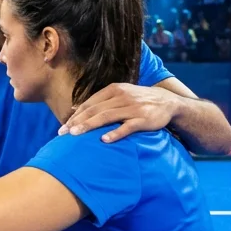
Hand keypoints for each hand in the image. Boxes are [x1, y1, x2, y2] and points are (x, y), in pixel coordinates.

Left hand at [59, 82, 178, 143]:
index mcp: (113, 90)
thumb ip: (100, 101)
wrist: (167, 102)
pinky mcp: (144, 119)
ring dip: (89, 126)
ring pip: (107, 117)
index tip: (63, 127)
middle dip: (77, 122)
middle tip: (63, 133)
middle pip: (95, 110)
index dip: (75, 116)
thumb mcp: (119, 95)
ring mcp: (133, 108)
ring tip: (75, 135)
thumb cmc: (138, 100)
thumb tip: (75, 110)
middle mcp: (121, 97)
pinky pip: (127, 127)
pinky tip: (104, 140)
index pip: (89, 104)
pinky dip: (115, 133)